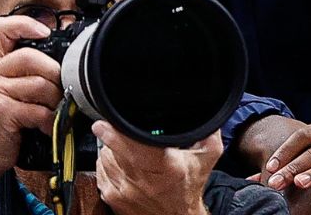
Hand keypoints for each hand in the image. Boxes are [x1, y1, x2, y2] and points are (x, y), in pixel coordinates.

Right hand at [0, 16, 62, 210]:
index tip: (46, 32)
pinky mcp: (2, 110)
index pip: (3, 28)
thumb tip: (62, 58)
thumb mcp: (4, 87)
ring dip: (55, 100)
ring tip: (51, 110)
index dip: (26, 24)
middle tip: (59, 90)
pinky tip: (44, 125)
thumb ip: (23, 69)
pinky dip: (49, 120)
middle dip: (55, 75)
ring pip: (41, 84)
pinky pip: (39, 109)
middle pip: (32, 57)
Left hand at [92, 121, 221, 214]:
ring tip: (127, 149)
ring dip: (111, 150)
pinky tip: (121, 164)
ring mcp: (124, 192)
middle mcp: (143, 182)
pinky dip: (107, 163)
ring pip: (105, 159)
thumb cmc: (190, 187)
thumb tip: (206, 111)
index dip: (117, 136)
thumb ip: (209, 132)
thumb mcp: (207, 156)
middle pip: (115, 151)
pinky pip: (100, 171)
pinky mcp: (112, 198)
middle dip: (116, 137)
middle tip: (124, 132)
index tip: (103, 125)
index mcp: (167, 169)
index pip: (135, 150)